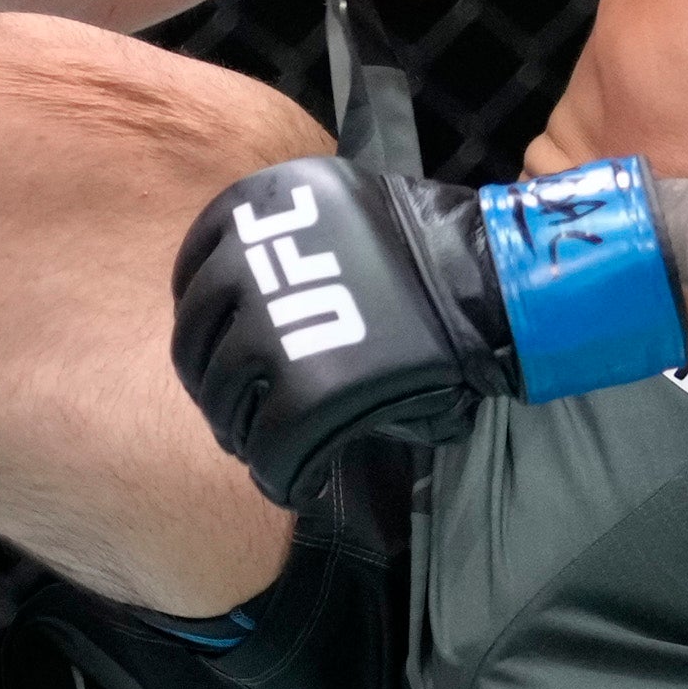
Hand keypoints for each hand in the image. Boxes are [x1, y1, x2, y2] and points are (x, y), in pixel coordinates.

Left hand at [170, 155, 515, 507]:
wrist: (494, 283)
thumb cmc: (427, 262)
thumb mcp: (341, 231)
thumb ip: (286, 268)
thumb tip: (238, 330)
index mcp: (264, 205)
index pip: (193, 273)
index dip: (199, 326)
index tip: (215, 353)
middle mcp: (254, 254)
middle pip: (194, 337)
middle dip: (208, 385)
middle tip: (234, 415)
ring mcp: (276, 320)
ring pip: (222, 392)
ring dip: (233, 430)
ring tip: (259, 450)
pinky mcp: (309, 383)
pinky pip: (271, 440)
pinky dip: (276, 471)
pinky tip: (292, 483)